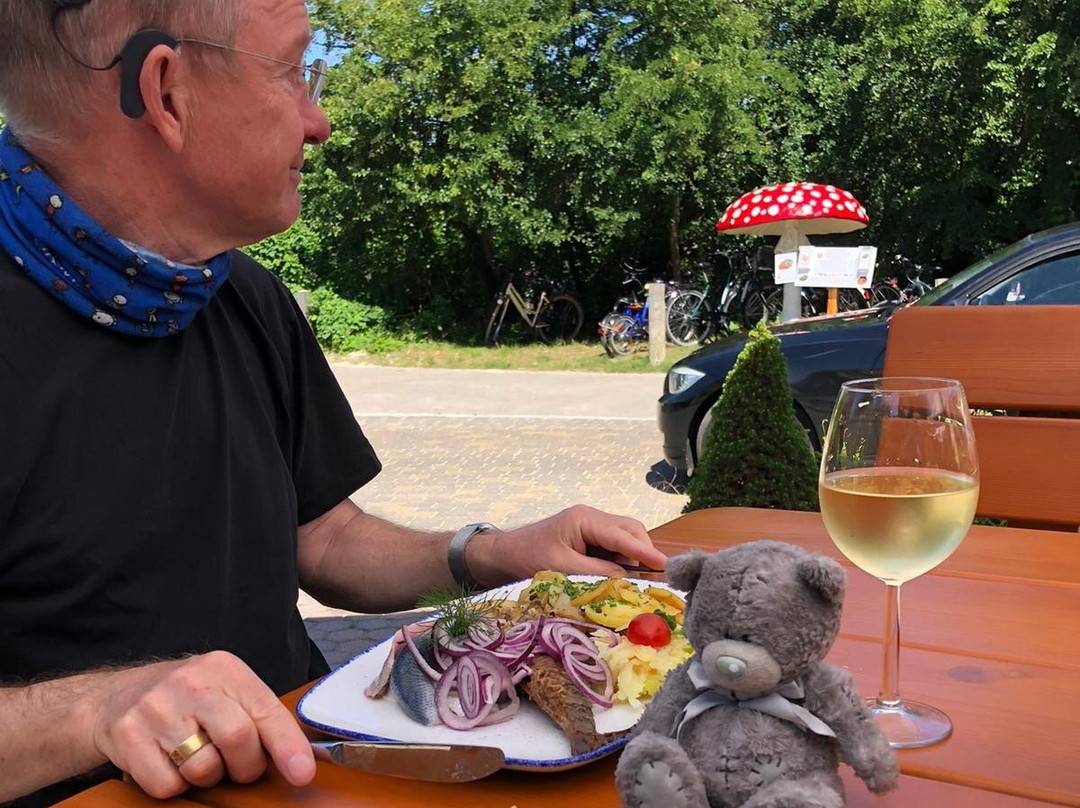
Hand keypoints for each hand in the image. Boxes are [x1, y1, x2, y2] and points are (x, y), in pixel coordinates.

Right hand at [83, 651, 314, 797]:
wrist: (112, 698)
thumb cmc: (185, 701)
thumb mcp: (224, 691)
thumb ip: (259, 717)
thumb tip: (301, 759)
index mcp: (224, 668)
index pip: (264, 709)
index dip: (287, 745)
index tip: (302, 772)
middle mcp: (191, 683)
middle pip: (237, 738)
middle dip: (246, 766)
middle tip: (238, 767)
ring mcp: (156, 708)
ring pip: (203, 767)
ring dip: (207, 777)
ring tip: (197, 757)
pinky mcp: (128, 737)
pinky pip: (167, 785)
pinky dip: (174, 785)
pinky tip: (168, 763)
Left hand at [474, 504, 667, 582]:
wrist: (502, 556)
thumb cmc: (527, 558)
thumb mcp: (563, 568)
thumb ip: (597, 573)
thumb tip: (628, 580)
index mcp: (584, 519)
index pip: (623, 535)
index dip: (646, 551)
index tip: (666, 565)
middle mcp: (591, 518)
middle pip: (630, 531)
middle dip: (643, 552)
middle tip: (655, 577)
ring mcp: (590, 527)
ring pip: (624, 540)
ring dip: (632, 559)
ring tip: (636, 582)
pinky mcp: (587, 539)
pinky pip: (613, 548)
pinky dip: (620, 562)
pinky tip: (620, 578)